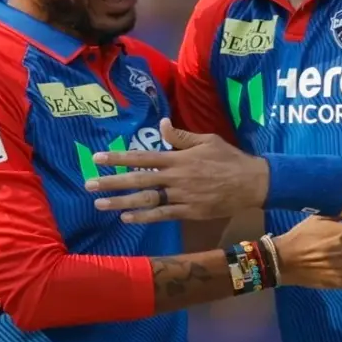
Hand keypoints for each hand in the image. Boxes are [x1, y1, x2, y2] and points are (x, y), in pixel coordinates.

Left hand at [86, 118, 267, 222]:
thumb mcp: (206, 140)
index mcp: (178, 158)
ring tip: (100, 204)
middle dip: (111, 181)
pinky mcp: (189, 212)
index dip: (118, 157)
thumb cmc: (229, 158)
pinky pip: (162, 215)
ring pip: (146, 200)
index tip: (98, 158)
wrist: (252, 182)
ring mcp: (182, 196)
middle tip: (89, 184)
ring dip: (121, 202)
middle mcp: (176, 177)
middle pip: (138, 179)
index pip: (142, 156)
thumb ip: (180, 136)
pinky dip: (144, 217)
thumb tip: (161, 124)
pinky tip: (126, 217)